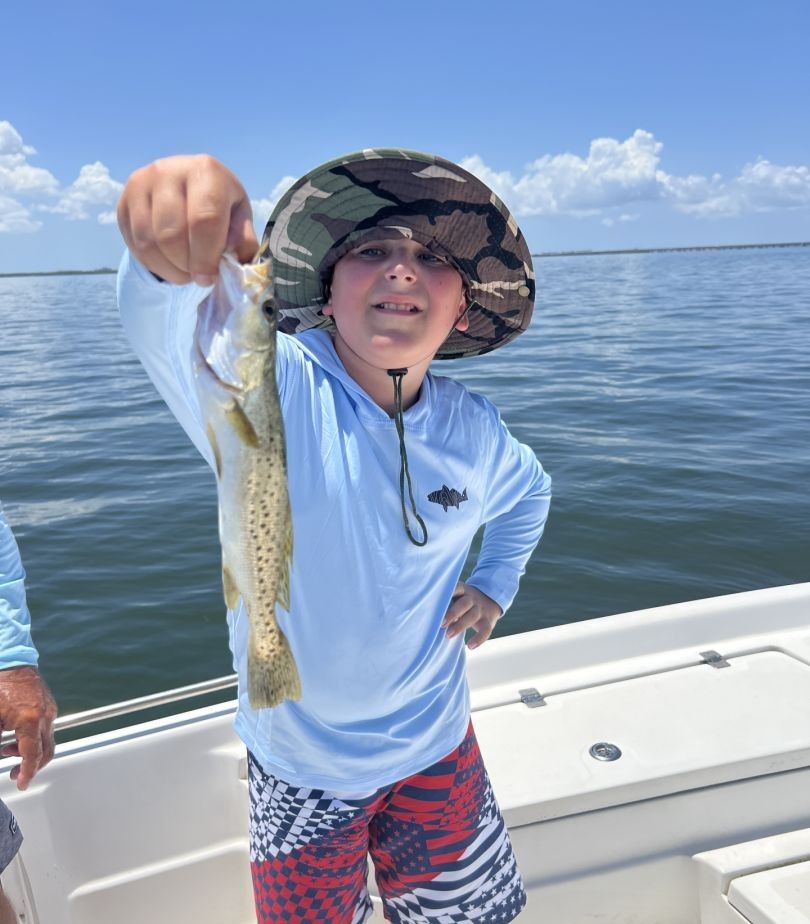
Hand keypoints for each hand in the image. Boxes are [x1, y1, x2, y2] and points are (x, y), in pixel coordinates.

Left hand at [0, 666, 57, 790]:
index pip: (31, 755)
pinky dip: (34, 738)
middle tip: (15, 773)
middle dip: (31, 766)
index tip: (22, 783)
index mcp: (29, 720)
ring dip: (30, 751)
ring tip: (7, 750)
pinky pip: (46, 729)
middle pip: (46, 752)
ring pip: (47, 741)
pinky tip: (15, 735)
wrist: (12, 661)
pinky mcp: (50, 705)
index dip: (26, 773)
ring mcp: (50, 710)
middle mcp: (44, 716)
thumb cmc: (1, 686)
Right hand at [117, 154, 258, 285]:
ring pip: (150, 242)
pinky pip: (135, 245)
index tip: (209, 277)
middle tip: (199, 276)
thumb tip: (236, 265)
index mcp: (206, 171)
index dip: (207, 256)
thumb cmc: (219, 206)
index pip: (204, 219)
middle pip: (172, 233)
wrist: (186, 187)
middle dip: (187, 265)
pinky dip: (155, 265)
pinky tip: (170, 264)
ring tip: (186, 272)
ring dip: (170, 269)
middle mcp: (169, 170)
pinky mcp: (124, 201)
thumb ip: (242, 240)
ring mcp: (141, 184)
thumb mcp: (239, 218)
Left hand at [441, 582, 502, 649]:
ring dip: (460, 626)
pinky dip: (479, 639)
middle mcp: (473, 598)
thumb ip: (446, 601)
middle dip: (452, 613)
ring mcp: (481, 609)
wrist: (490, 600)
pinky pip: (486, 630)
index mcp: (463, 590)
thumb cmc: (464, 601)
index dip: (449, 593)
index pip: (457, 588)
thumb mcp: (457, 596)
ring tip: (448, 635)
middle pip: (464, 604)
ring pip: (473, 616)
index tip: (437, 601)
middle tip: (441, 624)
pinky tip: (470, 646)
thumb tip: (425, 613)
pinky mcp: (488, 621)